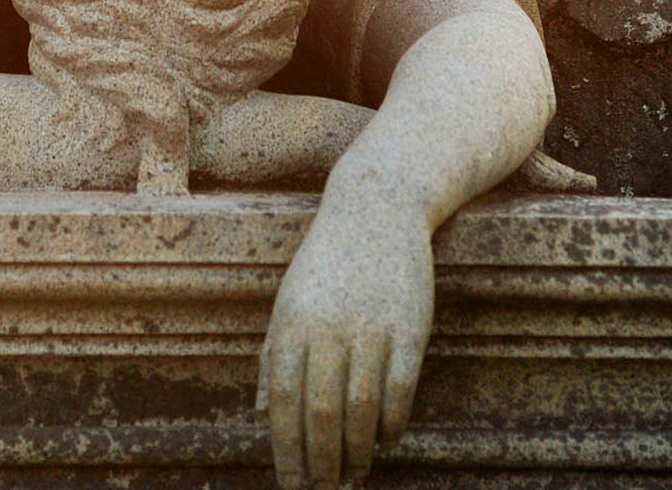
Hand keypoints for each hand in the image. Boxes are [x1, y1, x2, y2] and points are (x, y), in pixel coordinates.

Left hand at [257, 195, 433, 486]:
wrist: (376, 208)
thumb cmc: (327, 262)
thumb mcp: (289, 302)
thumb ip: (274, 356)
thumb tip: (262, 413)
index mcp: (291, 326)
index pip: (284, 404)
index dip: (287, 451)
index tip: (291, 485)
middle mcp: (328, 329)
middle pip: (322, 414)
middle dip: (322, 461)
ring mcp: (371, 327)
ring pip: (361, 407)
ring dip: (357, 450)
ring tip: (356, 473)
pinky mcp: (409, 327)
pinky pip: (400, 388)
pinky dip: (392, 422)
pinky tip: (386, 440)